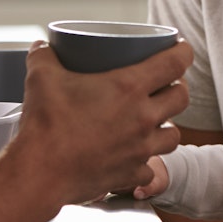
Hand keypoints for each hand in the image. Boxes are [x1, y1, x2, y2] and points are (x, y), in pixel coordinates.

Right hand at [16, 39, 190, 205]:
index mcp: (129, 88)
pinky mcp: (131, 174)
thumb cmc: (45, 125)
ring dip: (167, 126)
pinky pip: (150, 169)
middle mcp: (142, 118)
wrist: (39, 173)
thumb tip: (41, 47)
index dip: (183, 52)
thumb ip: (44, 57)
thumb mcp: (41, 78)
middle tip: (165, 85)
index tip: (181, 48)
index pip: (174, 63)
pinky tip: (133, 158)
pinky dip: (144, 163)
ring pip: (173, 135)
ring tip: (154, 122)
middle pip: (181, 98)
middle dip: (178, 88)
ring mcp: (140, 149)